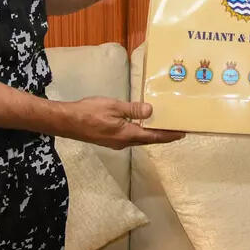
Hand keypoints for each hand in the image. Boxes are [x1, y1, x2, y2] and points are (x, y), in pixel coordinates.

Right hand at [60, 96, 184, 148]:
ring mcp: (116, 143)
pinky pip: (130, 137)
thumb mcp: (113, 107)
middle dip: (163, 136)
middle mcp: (124, 142)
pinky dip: (141, 132)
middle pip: (148, 140)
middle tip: (177, 130)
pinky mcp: (109, 140)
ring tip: (163, 126)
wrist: (67, 122)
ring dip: (152, 134)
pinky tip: (142, 125)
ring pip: (139, 139)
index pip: (153, 136)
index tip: (182, 134)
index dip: (169, 135)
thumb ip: (133, 109)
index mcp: (127, 134)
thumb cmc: (89, 112)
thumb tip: (151, 111)